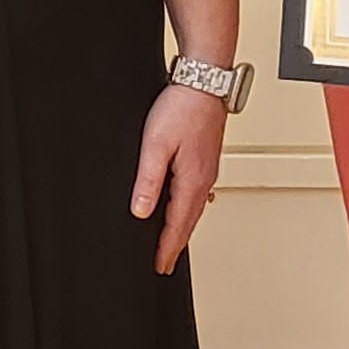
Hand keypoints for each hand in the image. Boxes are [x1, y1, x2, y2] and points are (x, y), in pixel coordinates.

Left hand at [129, 83, 226, 272]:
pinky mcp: (206, 157)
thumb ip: (148, 180)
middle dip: (176, 244)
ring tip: (174, 241)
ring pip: (195, 207)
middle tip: (166, 263)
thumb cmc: (182, 107)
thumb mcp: (156, 145)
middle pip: (189, 221)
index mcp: (192, 181)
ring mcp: (207, 168)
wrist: (204, 81)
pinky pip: (197, 192)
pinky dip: (189, 207)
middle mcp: (204, 179)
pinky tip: (184, 203)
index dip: (167, 249)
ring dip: (184, 227)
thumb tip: (141, 211)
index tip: (160, 267)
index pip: (177, 225)